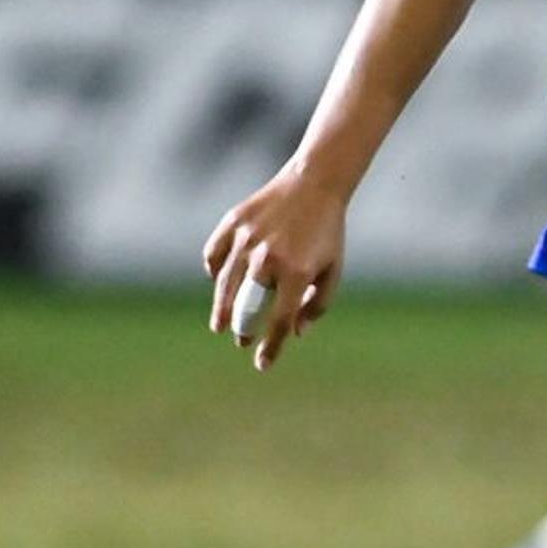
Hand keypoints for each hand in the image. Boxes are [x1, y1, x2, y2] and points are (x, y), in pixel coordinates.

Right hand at [203, 164, 350, 370]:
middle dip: (242, 329)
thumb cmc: (326, 232)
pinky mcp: (232, 222)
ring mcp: (246, 238)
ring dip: (222, 308)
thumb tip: (293, 333)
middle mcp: (268, 258)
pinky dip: (214, 270)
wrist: (314, 183)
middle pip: (245, 306)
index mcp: (296, 272)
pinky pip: (214, 254)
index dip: (270, 347)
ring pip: (225, 284)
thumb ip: (316, 305)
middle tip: (241, 340)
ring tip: (221, 324)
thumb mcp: (332, 270)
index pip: (278, 321)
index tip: (262, 364)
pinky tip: (218, 281)